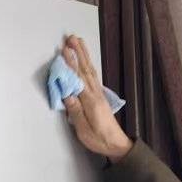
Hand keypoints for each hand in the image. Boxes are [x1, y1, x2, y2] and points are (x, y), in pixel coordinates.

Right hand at [59, 34, 131, 160]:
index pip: (78, 80)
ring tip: (78, 42)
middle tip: (71, 37)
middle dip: (78, 53)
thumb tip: (67, 95)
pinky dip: (88, 65)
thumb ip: (76, 112)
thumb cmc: (99, 139)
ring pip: (90, 70)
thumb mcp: (84, 130)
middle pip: (86, 70)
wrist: (117, 144)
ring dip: (84, 55)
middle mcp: (96, 94)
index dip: (71, 64)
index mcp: (90, 102)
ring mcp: (99, 94)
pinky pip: (93, 76)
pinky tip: (85, 60)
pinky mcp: (100, 96)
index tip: (64, 50)